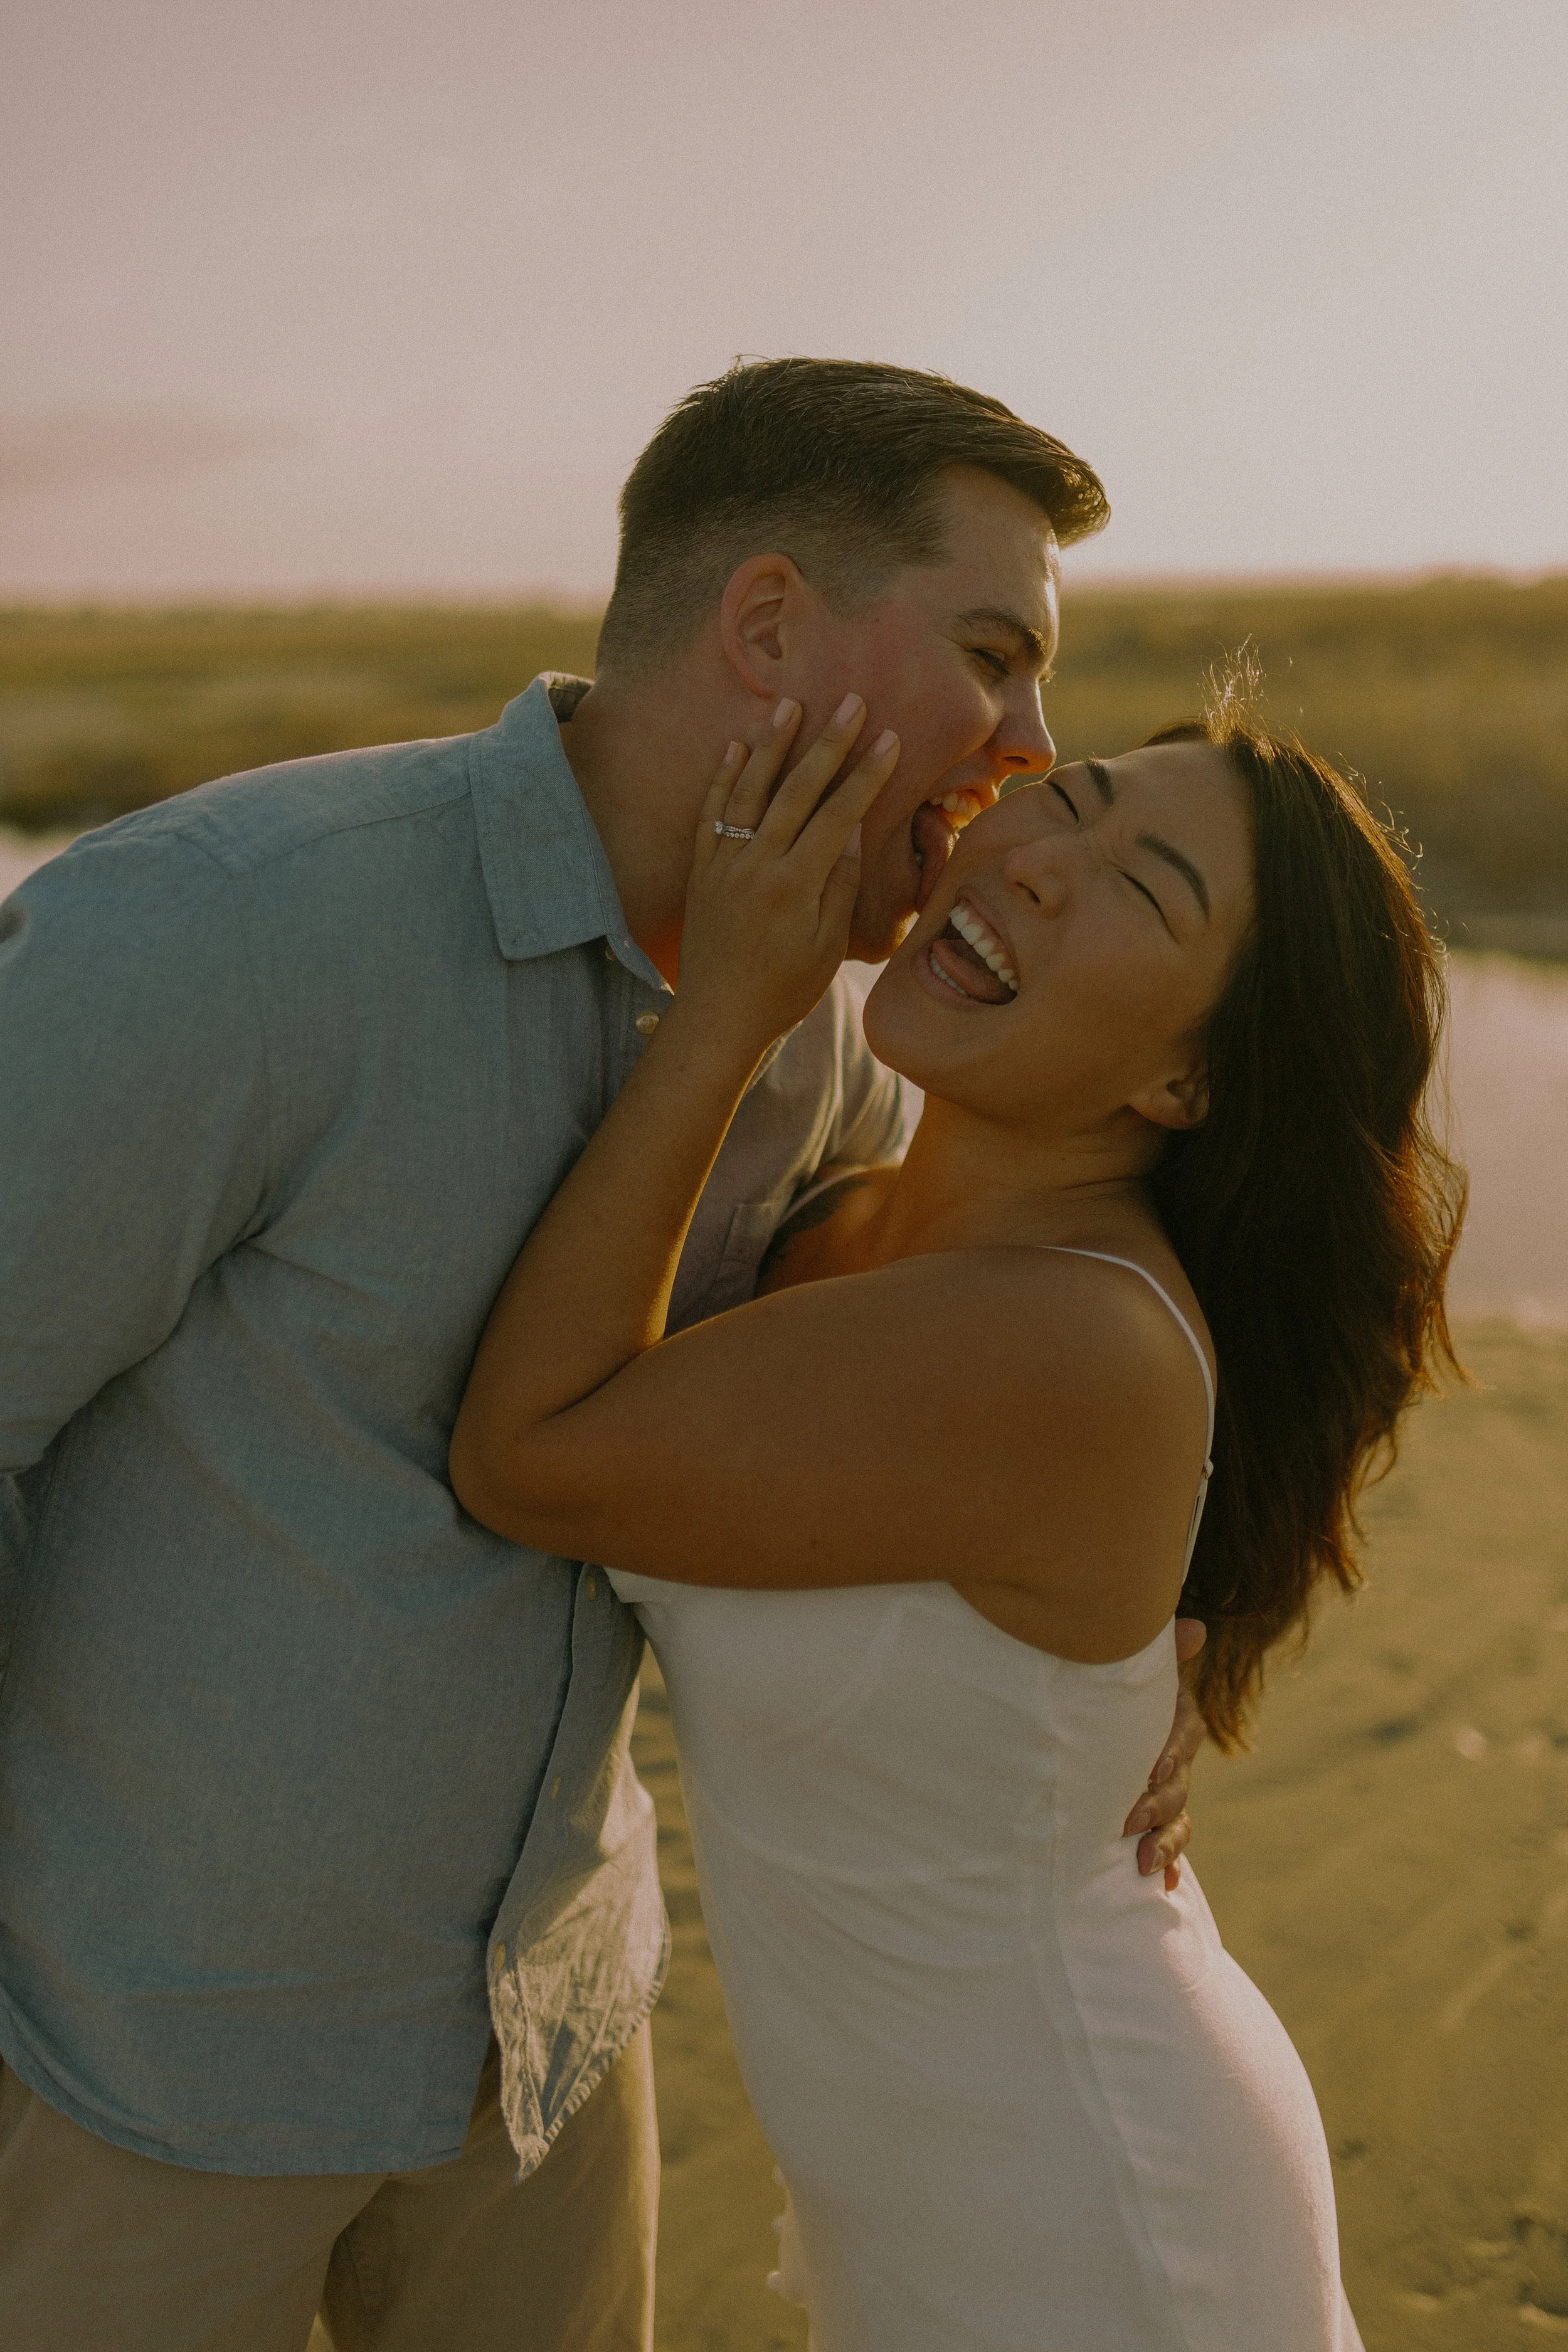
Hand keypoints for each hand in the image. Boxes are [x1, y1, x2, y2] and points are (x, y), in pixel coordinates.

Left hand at [673, 697, 899, 1052]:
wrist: (718, 1018)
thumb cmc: (784, 990)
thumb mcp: (826, 946)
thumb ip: (838, 885)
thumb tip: (851, 830)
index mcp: (796, 885)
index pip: (838, 814)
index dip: (866, 774)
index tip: (889, 738)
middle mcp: (757, 865)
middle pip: (797, 790)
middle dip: (828, 742)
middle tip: (850, 701)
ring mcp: (725, 863)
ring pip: (749, 790)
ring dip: (771, 745)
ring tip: (790, 704)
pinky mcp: (702, 869)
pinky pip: (711, 812)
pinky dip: (722, 777)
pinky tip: (734, 745)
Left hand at [1123, 1617, 1206, 1889]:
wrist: (1088, 1722)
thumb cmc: (1107, 1690)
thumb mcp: (1126, 1673)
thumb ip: (1158, 1653)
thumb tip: (1196, 1627)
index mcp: (1170, 1721)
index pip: (1183, 1734)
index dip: (1171, 1750)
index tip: (1151, 1767)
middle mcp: (1172, 1761)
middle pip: (1178, 1786)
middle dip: (1156, 1805)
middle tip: (1126, 1818)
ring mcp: (1165, 1795)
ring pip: (1178, 1821)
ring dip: (1164, 1844)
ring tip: (1142, 1863)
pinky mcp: (1154, 1823)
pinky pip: (1171, 1848)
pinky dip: (1170, 1867)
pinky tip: (1163, 1888)